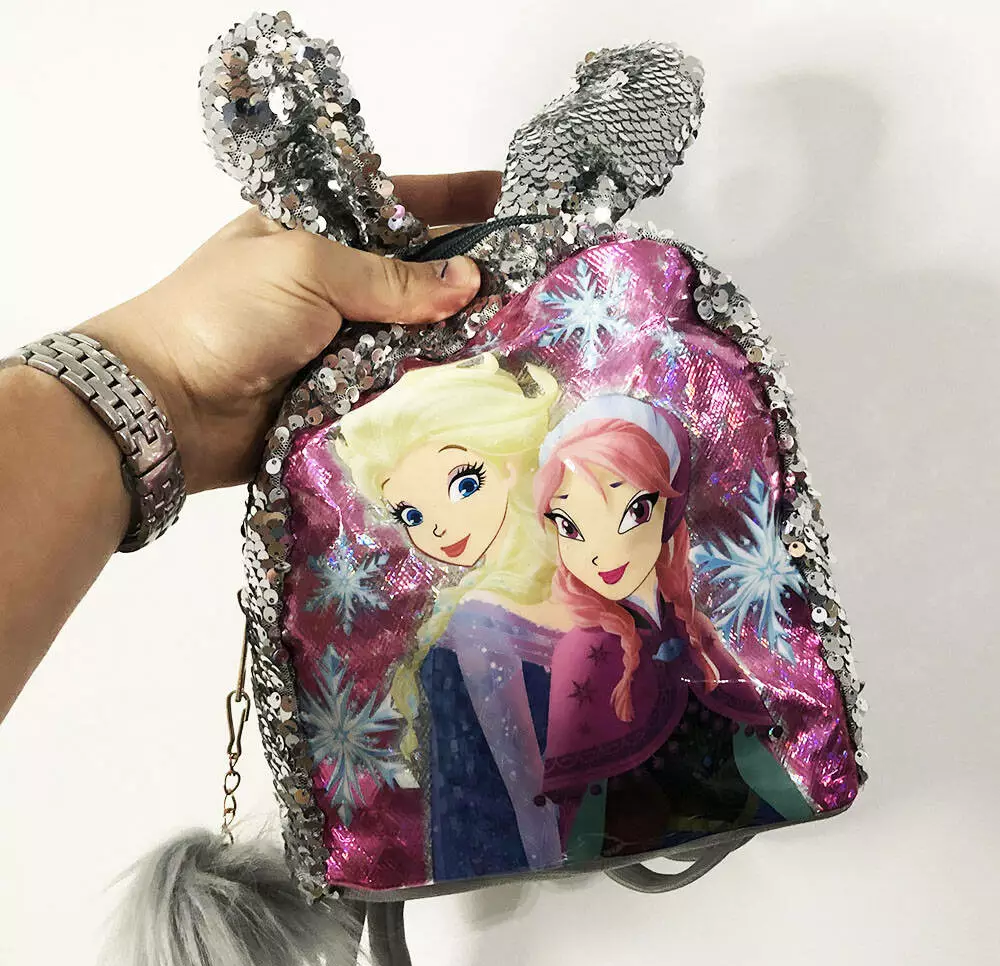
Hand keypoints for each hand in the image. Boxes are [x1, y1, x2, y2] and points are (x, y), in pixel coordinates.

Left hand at [75, 171, 501, 492]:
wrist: (166, 405)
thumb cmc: (225, 313)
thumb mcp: (306, 268)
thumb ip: (390, 278)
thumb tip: (470, 282)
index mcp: (317, 232)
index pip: (397, 204)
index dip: (453, 198)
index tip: (511, 196)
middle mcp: (335, 285)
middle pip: (417, 274)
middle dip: (469, 274)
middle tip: (536, 275)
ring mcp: (342, 343)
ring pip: (417, 333)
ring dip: (461, 334)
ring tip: (527, 329)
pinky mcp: (346, 396)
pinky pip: (402, 385)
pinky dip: (435, 384)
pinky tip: (484, 380)